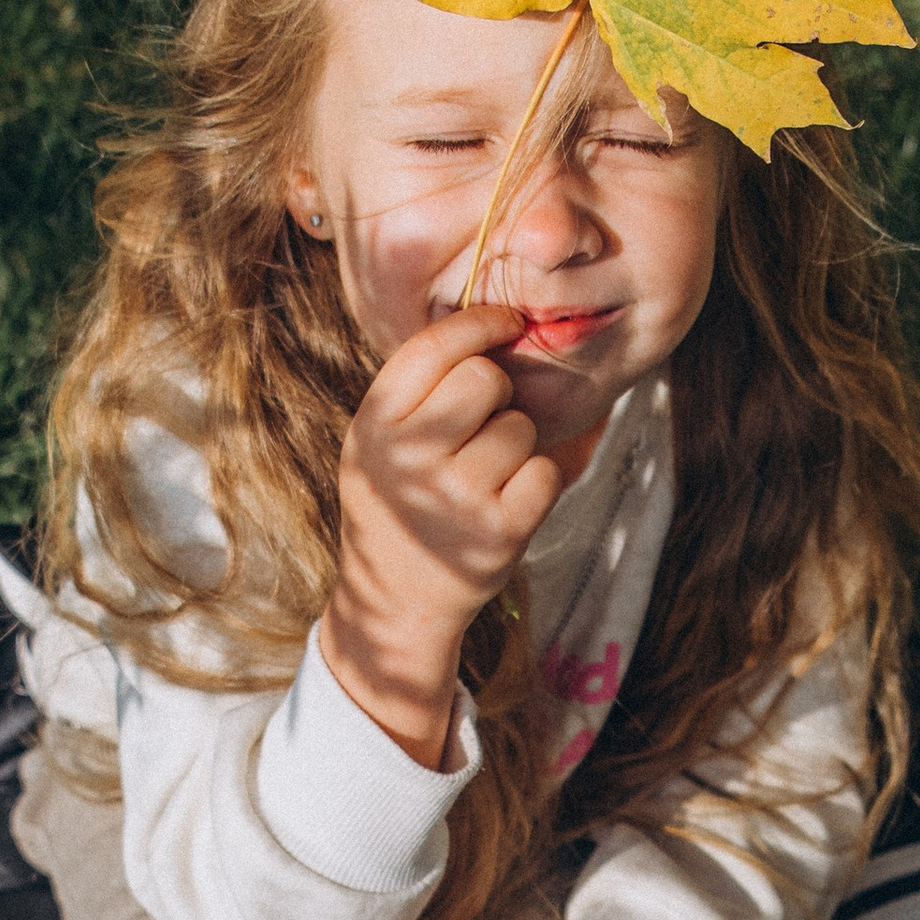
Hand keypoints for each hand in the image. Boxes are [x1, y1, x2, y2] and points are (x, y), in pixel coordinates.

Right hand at [318, 307, 563, 764]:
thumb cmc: (400, 502)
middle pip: (485, 378)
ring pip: (520, 426)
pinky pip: (544, 471)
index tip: (507, 322)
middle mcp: (408, 457)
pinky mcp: (498, 532)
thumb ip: (421, 386)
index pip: (434, 346)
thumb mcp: (379, 441)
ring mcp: (454, 497)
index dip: (479, 323)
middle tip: (479, 428)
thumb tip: (509, 320)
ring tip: (484, 478)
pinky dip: (537, 482)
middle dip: (496, 394)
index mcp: (374, 424)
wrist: (397, 599)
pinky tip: (507, 502)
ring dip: (515, 445)